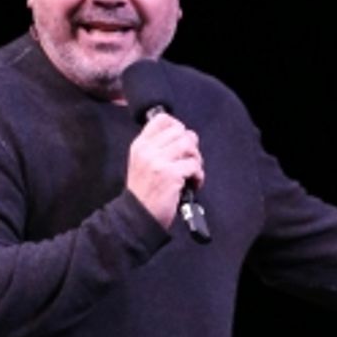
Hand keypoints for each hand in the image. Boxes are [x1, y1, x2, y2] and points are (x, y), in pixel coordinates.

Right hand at [126, 112, 204, 229]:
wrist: (138, 217)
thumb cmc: (144, 194)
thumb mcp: (141, 164)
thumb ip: (156, 148)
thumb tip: (182, 136)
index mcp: (140, 145)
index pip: (162, 119)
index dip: (177, 126)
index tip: (181, 141)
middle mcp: (148, 150)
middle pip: (181, 131)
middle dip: (191, 146)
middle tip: (189, 162)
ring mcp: (159, 161)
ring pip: (189, 146)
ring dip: (196, 160)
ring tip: (192, 173)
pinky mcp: (171, 175)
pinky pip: (194, 166)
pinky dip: (199, 176)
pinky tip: (193, 185)